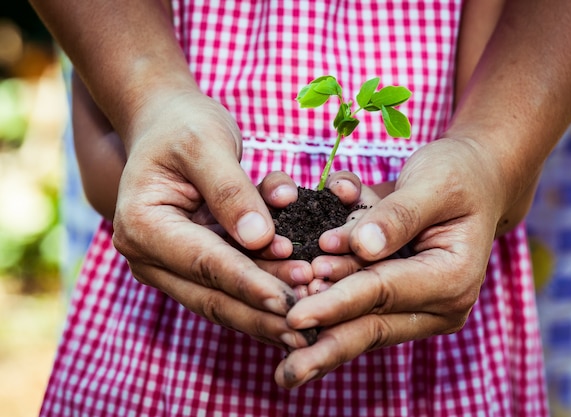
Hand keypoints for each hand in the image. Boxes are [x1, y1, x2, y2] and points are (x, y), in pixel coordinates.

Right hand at [112, 91, 311, 350]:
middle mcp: (150, 256)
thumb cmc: (182, 126)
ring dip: (269, 311)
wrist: (166, 124)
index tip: (288, 302)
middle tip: (308, 328)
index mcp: (143, 226)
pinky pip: (233, 285)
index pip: (204, 262)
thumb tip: (260, 239)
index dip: (248, 283)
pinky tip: (302, 298)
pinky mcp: (195, 265)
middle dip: (263, 313)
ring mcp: (171, 265)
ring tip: (312, 321)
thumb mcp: (206, 144)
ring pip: (225, 299)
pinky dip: (266, 291)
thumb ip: (231, 190)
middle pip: (213, 296)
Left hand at [274, 138, 502, 387]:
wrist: (476, 177)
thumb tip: (359, 247)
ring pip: (361, 321)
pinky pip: (358, 300)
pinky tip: (298, 300)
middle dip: (325, 346)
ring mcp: (418, 302)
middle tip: (286, 373)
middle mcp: (438, 300)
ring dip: (322, 327)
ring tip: (282, 342)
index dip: (338, 303)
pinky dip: (328, 298)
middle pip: (372, 326)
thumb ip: (398, 215)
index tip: (294, 317)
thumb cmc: (459, 175)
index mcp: (453, 278)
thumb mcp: (434, 184)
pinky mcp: (399, 294)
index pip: (385, 292)